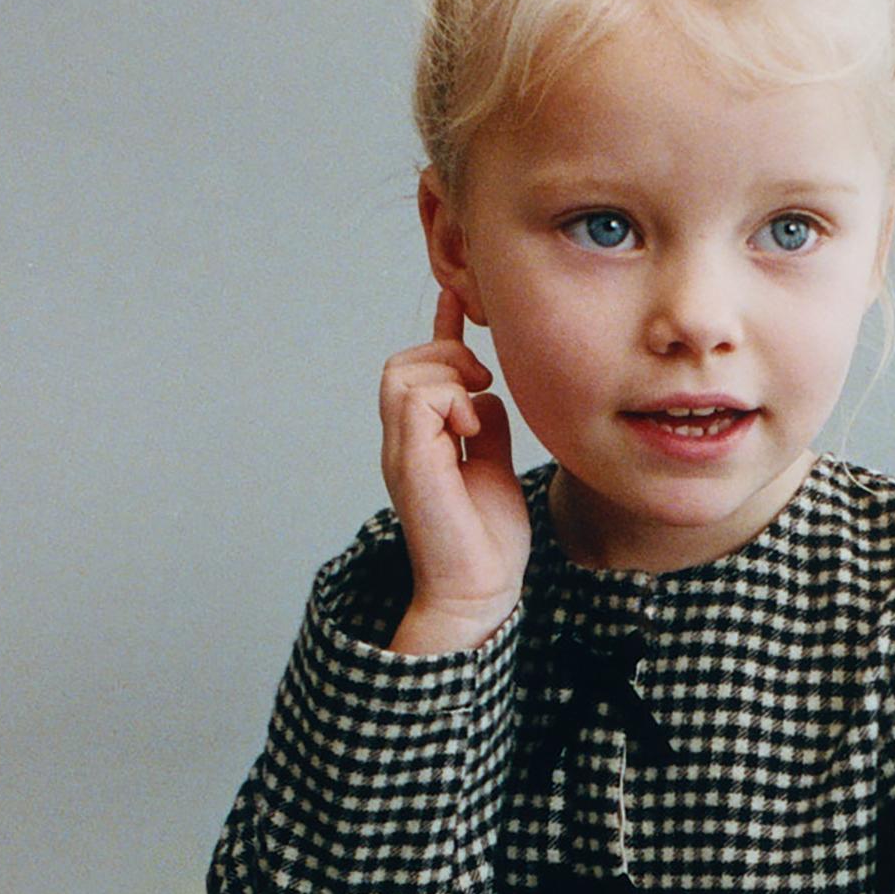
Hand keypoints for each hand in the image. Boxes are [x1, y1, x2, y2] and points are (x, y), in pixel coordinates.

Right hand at [380, 286, 529, 651]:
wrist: (480, 591)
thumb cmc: (486, 540)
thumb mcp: (492, 464)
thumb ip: (483, 425)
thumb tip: (484, 392)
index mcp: (420, 441)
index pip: (417, 370)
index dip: (441, 331)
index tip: (460, 302)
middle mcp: (403, 443)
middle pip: (402, 362)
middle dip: (446, 355)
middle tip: (480, 386)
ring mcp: (402, 453)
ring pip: (403, 373)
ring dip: (447, 378)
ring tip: (472, 412)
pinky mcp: (411, 464)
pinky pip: (415, 398)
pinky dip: (449, 400)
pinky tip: (468, 429)